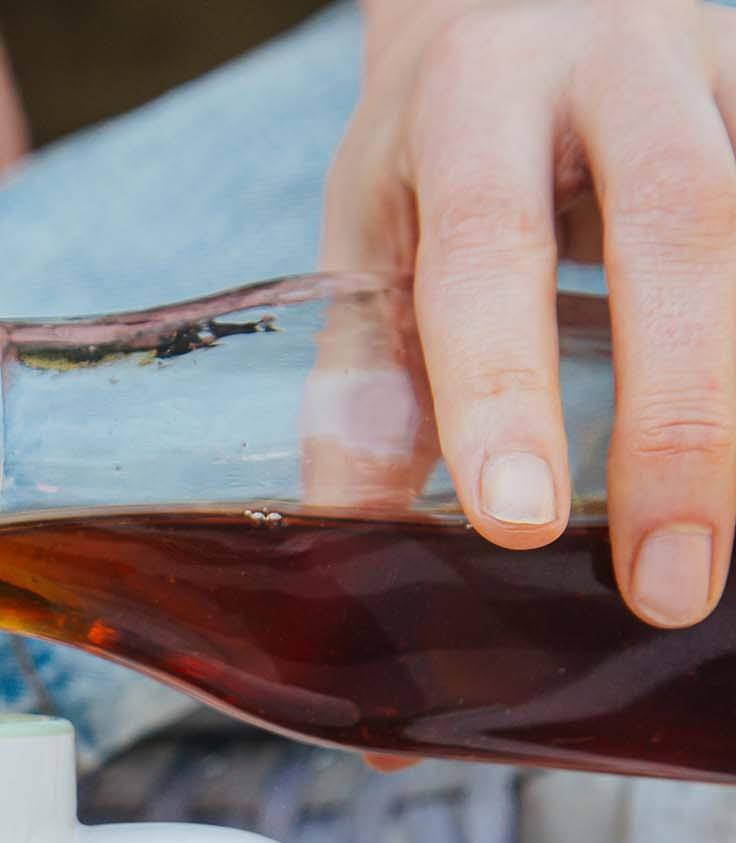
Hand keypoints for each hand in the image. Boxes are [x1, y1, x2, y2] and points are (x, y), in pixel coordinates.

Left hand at [327, 0, 735, 627]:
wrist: (528, 0)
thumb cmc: (440, 141)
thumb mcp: (375, 233)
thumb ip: (369, 377)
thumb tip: (350, 533)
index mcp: (477, 98)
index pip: (487, 246)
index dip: (500, 387)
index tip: (515, 520)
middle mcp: (615, 69)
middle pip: (675, 233)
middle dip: (679, 422)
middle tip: (667, 579)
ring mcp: (723, 79)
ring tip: (722, 547)